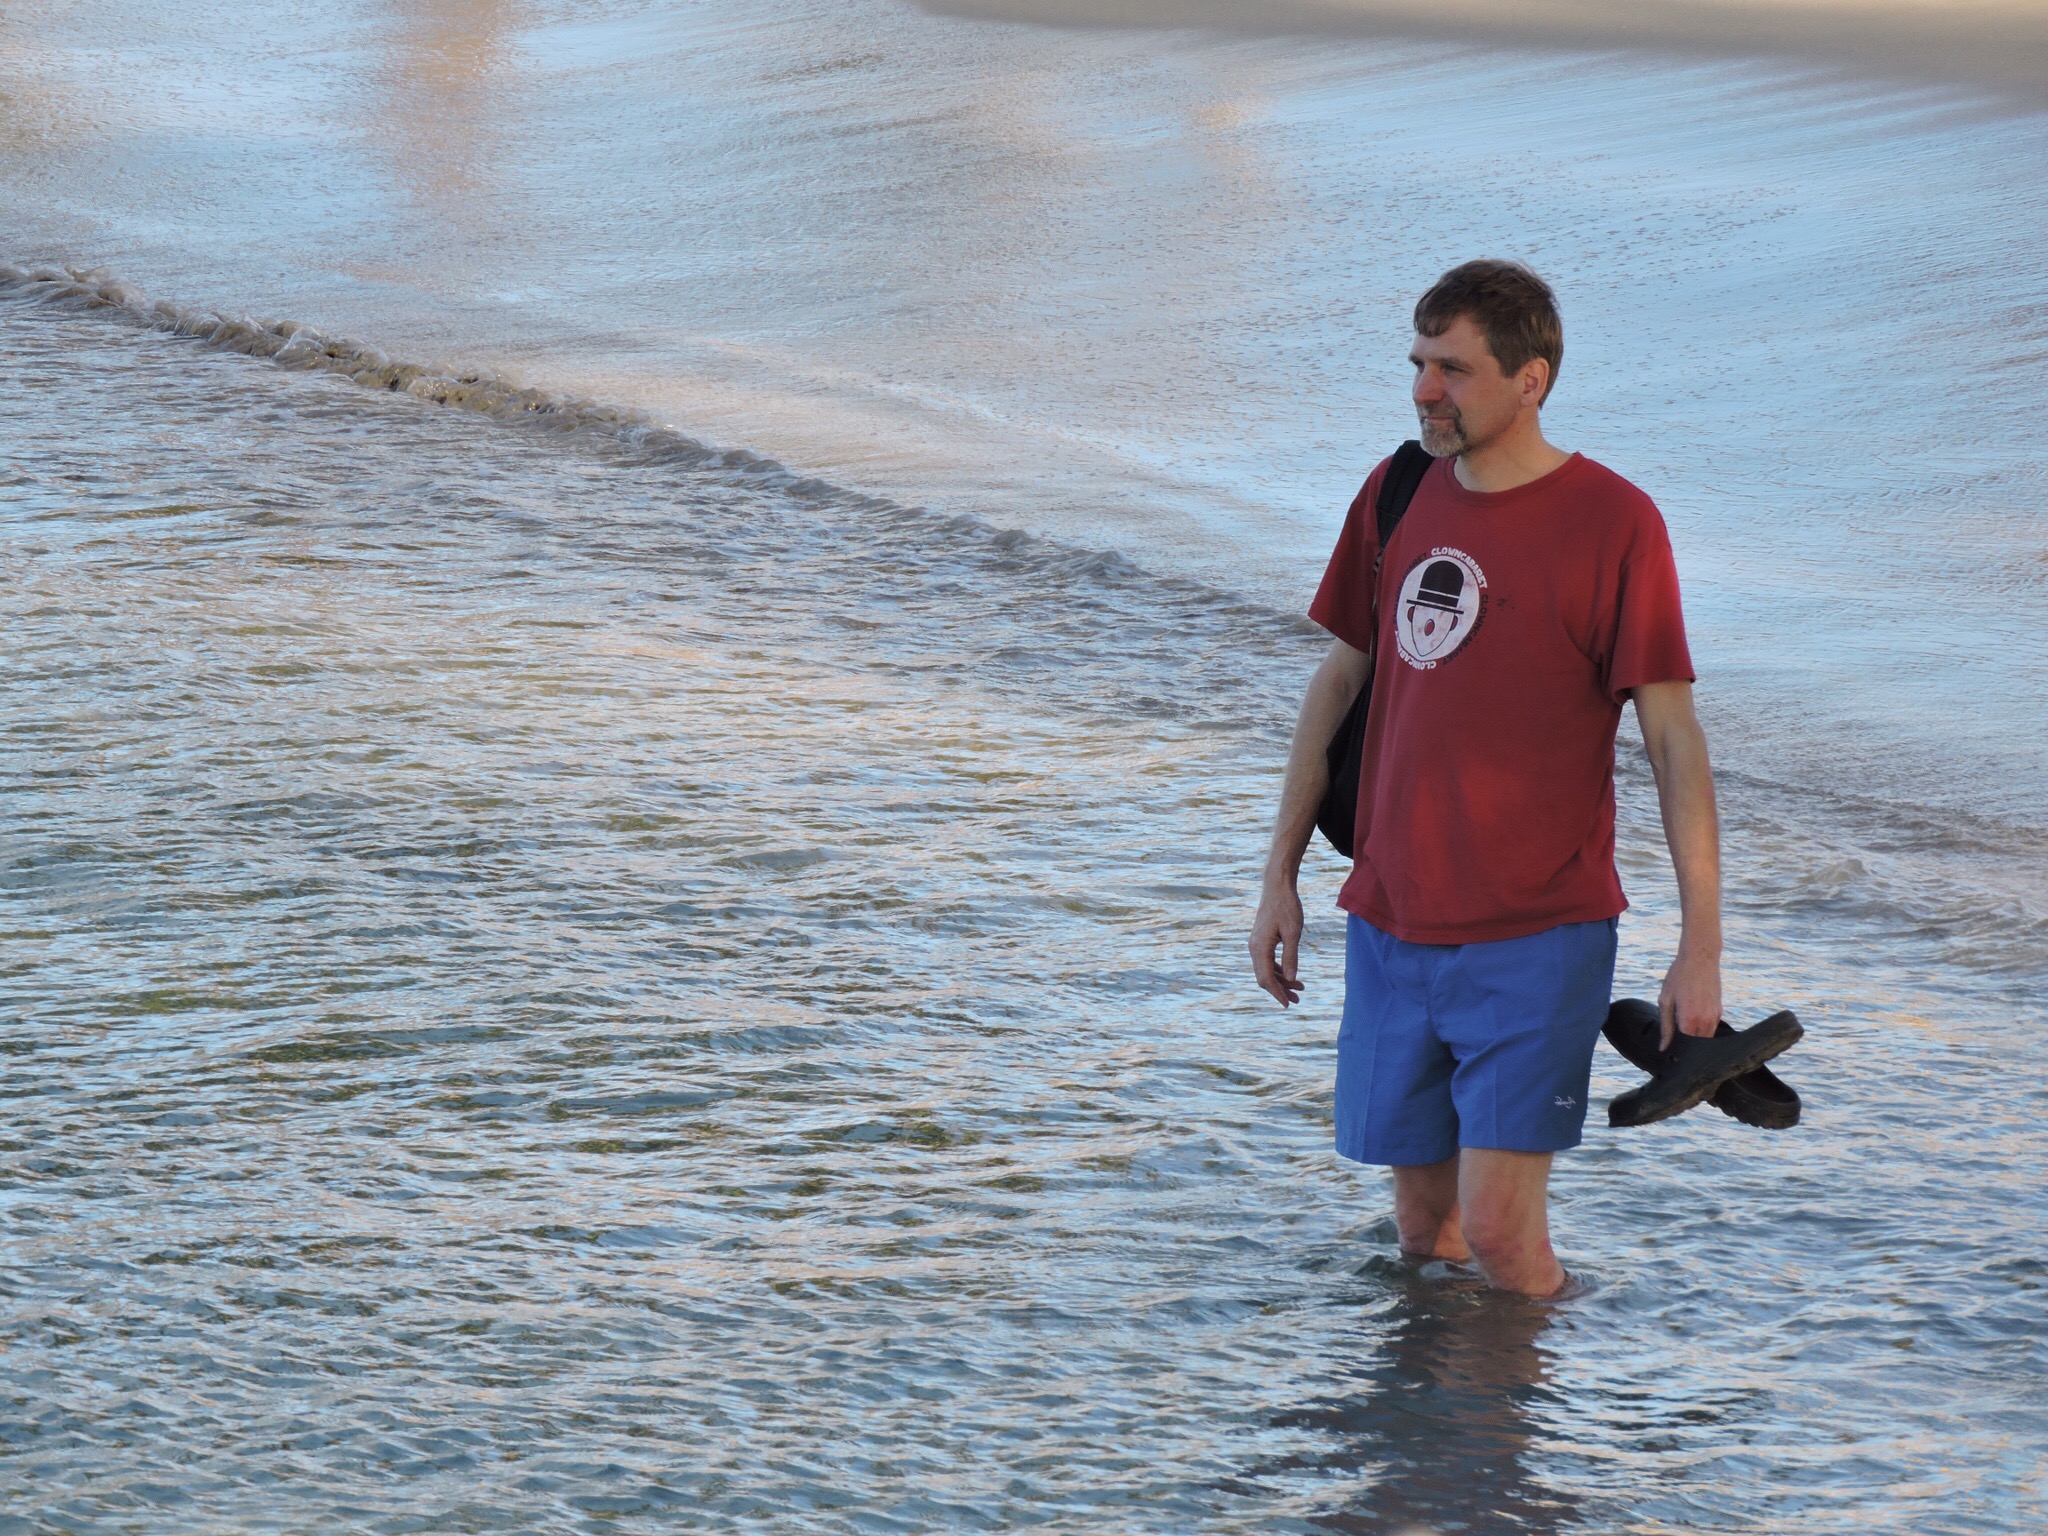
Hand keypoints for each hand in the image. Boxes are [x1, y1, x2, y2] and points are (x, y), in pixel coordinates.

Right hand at [1249, 879, 1304, 1006]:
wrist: (1277, 887)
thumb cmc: (1286, 907)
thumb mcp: (1293, 933)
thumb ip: (1291, 957)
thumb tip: (1291, 979)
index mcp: (1260, 947)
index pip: (1266, 978)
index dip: (1277, 993)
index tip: (1288, 1004)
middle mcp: (1254, 947)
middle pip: (1264, 977)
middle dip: (1279, 990)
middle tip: (1297, 1000)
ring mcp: (1256, 944)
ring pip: (1266, 970)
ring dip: (1280, 981)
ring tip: (1299, 989)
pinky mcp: (1261, 940)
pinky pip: (1267, 961)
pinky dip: (1278, 970)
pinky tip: (1290, 974)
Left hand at [1658, 942, 1722, 1048]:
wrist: (1700, 958)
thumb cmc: (1679, 976)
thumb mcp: (1666, 999)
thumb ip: (1666, 1026)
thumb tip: (1663, 1047)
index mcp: (1689, 1019)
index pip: (1684, 1046)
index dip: (1676, 1048)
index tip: (1670, 1049)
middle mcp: (1705, 1021)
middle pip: (1696, 1046)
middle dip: (1686, 1045)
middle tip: (1675, 1036)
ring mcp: (1715, 1016)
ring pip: (1706, 1038)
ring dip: (1695, 1036)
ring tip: (1683, 1023)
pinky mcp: (1720, 1011)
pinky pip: (1711, 1028)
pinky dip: (1702, 1028)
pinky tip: (1693, 1015)